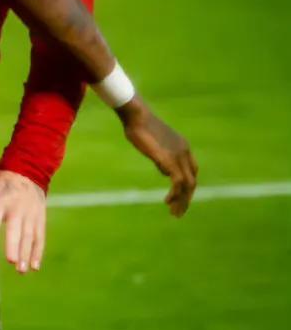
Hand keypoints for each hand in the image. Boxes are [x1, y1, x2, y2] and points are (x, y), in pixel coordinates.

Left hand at [0, 169, 46, 272]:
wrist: (27, 171)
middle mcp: (16, 208)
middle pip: (15, 229)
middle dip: (14, 246)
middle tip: (11, 262)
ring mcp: (30, 213)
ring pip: (29, 236)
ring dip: (27, 254)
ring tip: (22, 270)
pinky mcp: (40, 217)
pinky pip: (40, 237)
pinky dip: (38, 252)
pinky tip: (36, 265)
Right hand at [117, 98, 198, 216]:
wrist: (137, 116)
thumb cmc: (139, 126)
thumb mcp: (153, 143)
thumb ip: (161, 157)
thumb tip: (164, 172)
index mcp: (183, 147)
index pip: (192, 171)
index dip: (187, 186)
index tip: (179, 197)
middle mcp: (185, 152)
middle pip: (192, 181)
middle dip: (186, 198)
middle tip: (178, 212)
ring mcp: (179, 156)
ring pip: (188, 185)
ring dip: (182, 201)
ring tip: (174, 213)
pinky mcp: (169, 160)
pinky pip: (178, 183)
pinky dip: (175, 194)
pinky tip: (167, 201)